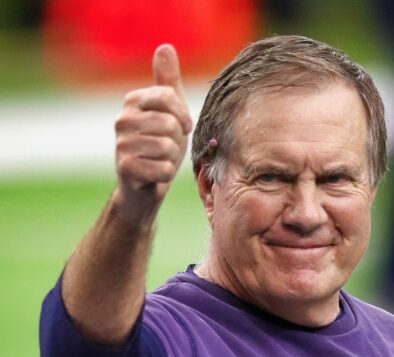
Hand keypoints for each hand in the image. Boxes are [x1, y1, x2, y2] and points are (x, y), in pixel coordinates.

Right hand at [114, 44, 192, 200]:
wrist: (145, 183)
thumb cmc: (161, 142)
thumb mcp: (170, 109)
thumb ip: (168, 80)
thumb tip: (165, 47)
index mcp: (133, 101)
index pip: (169, 96)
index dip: (183, 115)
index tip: (182, 125)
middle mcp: (122, 119)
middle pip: (170, 124)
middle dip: (177, 140)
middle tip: (167, 146)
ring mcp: (121, 144)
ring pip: (168, 148)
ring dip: (172, 158)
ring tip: (160, 159)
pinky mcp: (125, 168)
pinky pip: (163, 168)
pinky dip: (165, 174)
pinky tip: (155, 173)